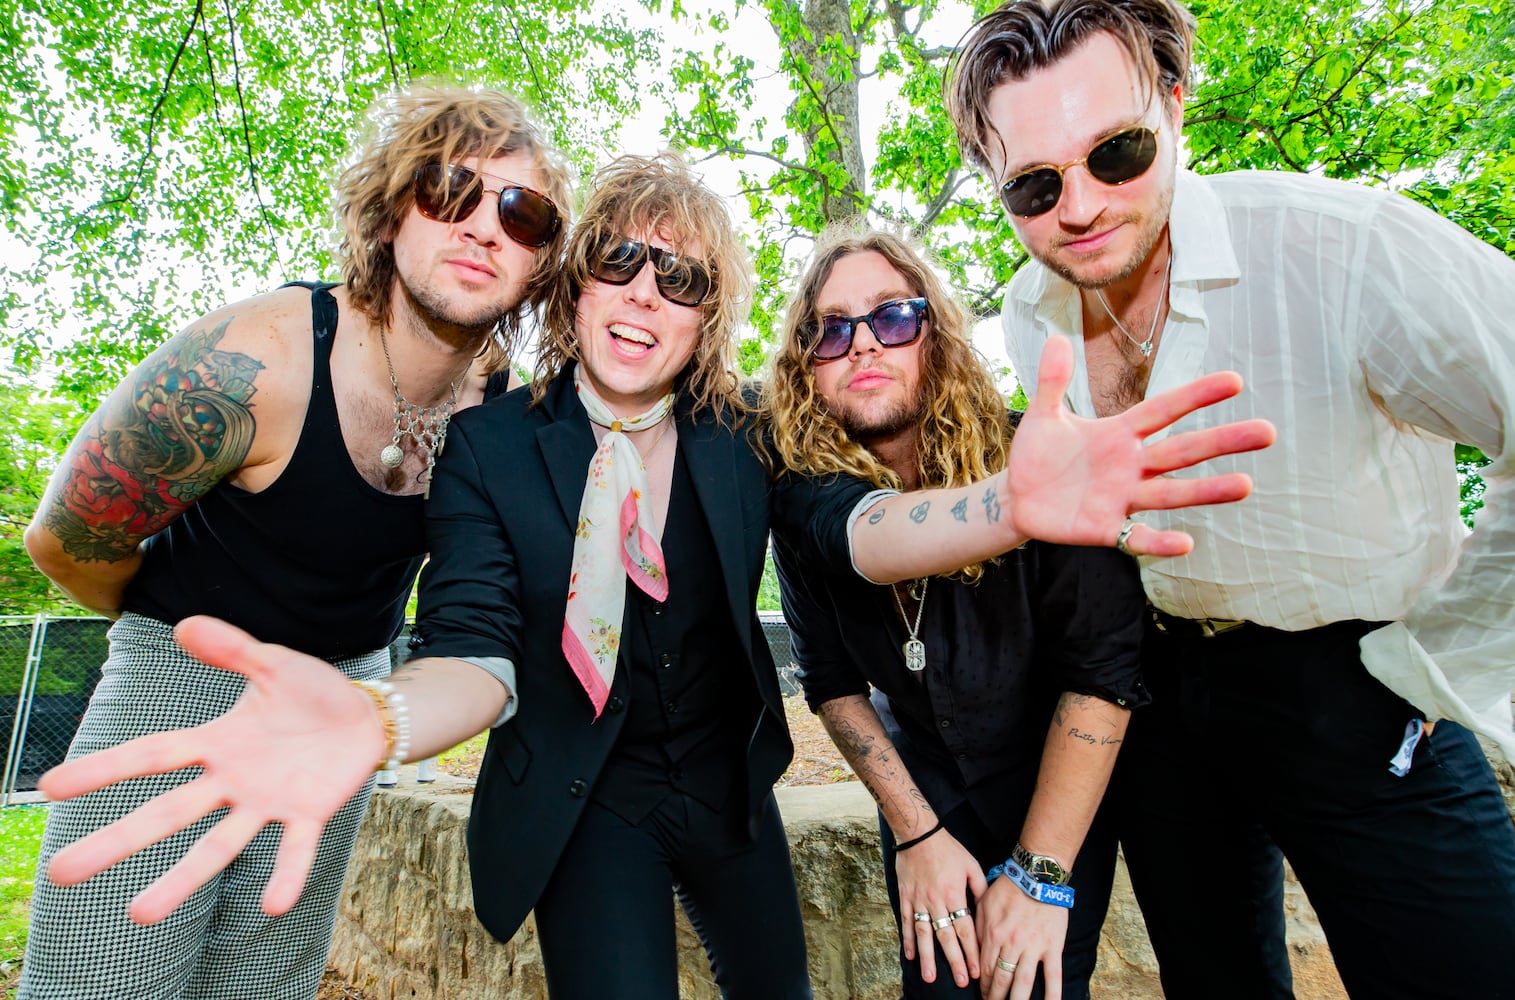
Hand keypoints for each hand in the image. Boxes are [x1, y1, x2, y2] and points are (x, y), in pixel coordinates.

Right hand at [39, 615, 386, 923]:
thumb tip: (184, 625)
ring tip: (141, 915)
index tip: (49, 788)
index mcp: (218, 743)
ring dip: (182, 880)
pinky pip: (294, 848)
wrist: (368, 715)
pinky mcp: (309, 813)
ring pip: (218, 846)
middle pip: (166, 813)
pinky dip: (285, 875)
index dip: (102, 770)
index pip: (151, 756)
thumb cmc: (313, 692)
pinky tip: (271, 903)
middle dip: (116, 841)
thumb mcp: (272, 663)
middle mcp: (233, 780)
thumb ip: (231, 649)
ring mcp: (268, 802)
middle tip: (60, 874)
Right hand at [897, 829, 987, 988]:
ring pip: (924, 934)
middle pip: (946, 937)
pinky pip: (906, 921)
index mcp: (954, 894)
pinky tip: (910, 955)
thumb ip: (980, 889)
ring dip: (928, 957)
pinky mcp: (906, 897)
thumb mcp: (971, 865)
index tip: (976, 970)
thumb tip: (987, 910)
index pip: (965, 929)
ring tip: (930, 977)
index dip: (971, 951)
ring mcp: (919, 900)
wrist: (918, 833)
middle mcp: (936, 901)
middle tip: (960, 981)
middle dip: (954, 961)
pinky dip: (908, 939)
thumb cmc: (948, 848)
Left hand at [977, 877, 1069, 999]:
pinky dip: (1052, 994)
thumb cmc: (1008, 887)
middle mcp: (1011, 944)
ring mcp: (1033, 947)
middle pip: (1001, 980)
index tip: (983, 996)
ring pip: (1023, 982)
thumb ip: (977, 927)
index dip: (983, 986)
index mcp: (993, 934)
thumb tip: (971, 947)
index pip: (985, 969)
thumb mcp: (983, 903)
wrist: (1036, 874)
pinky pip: (1053, 975)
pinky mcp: (1052, 946)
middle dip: (996, 998)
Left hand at [1007, 335, 1275, 556]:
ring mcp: (1122, 498)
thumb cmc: (1037, 454)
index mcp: (1120, 433)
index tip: (1236, 381)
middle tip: (1268, 432)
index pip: (1165, 410)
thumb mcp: (1042, 415)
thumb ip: (1053, 381)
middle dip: (1223, 441)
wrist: (1017, 498)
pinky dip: (1159, 540)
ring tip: (1245, 486)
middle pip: (1183, 451)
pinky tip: (1186, 542)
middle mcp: (1131, 465)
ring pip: (1171, 493)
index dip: (1196, 396)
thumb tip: (1056, 338)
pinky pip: (1138, 537)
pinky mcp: (1106, 529)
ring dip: (1207, 491)